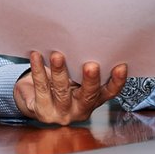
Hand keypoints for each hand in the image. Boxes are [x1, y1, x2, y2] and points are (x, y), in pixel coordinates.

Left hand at [13, 51, 127, 125]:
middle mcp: (80, 109)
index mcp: (93, 99)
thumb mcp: (74, 78)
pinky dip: (38, 70)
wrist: (33, 99)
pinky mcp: (42, 111)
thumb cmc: (59, 83)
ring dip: (60, 72)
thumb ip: (81, 67)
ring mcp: (61, 113)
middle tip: (91, 65)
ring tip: (57, 55)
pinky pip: (41, 88)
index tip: (121, 65)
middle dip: (90, 80)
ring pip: (62, 91)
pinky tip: (36, 56)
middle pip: (88, 95)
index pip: (109, 92)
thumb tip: (86, 40)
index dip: (117, 81)